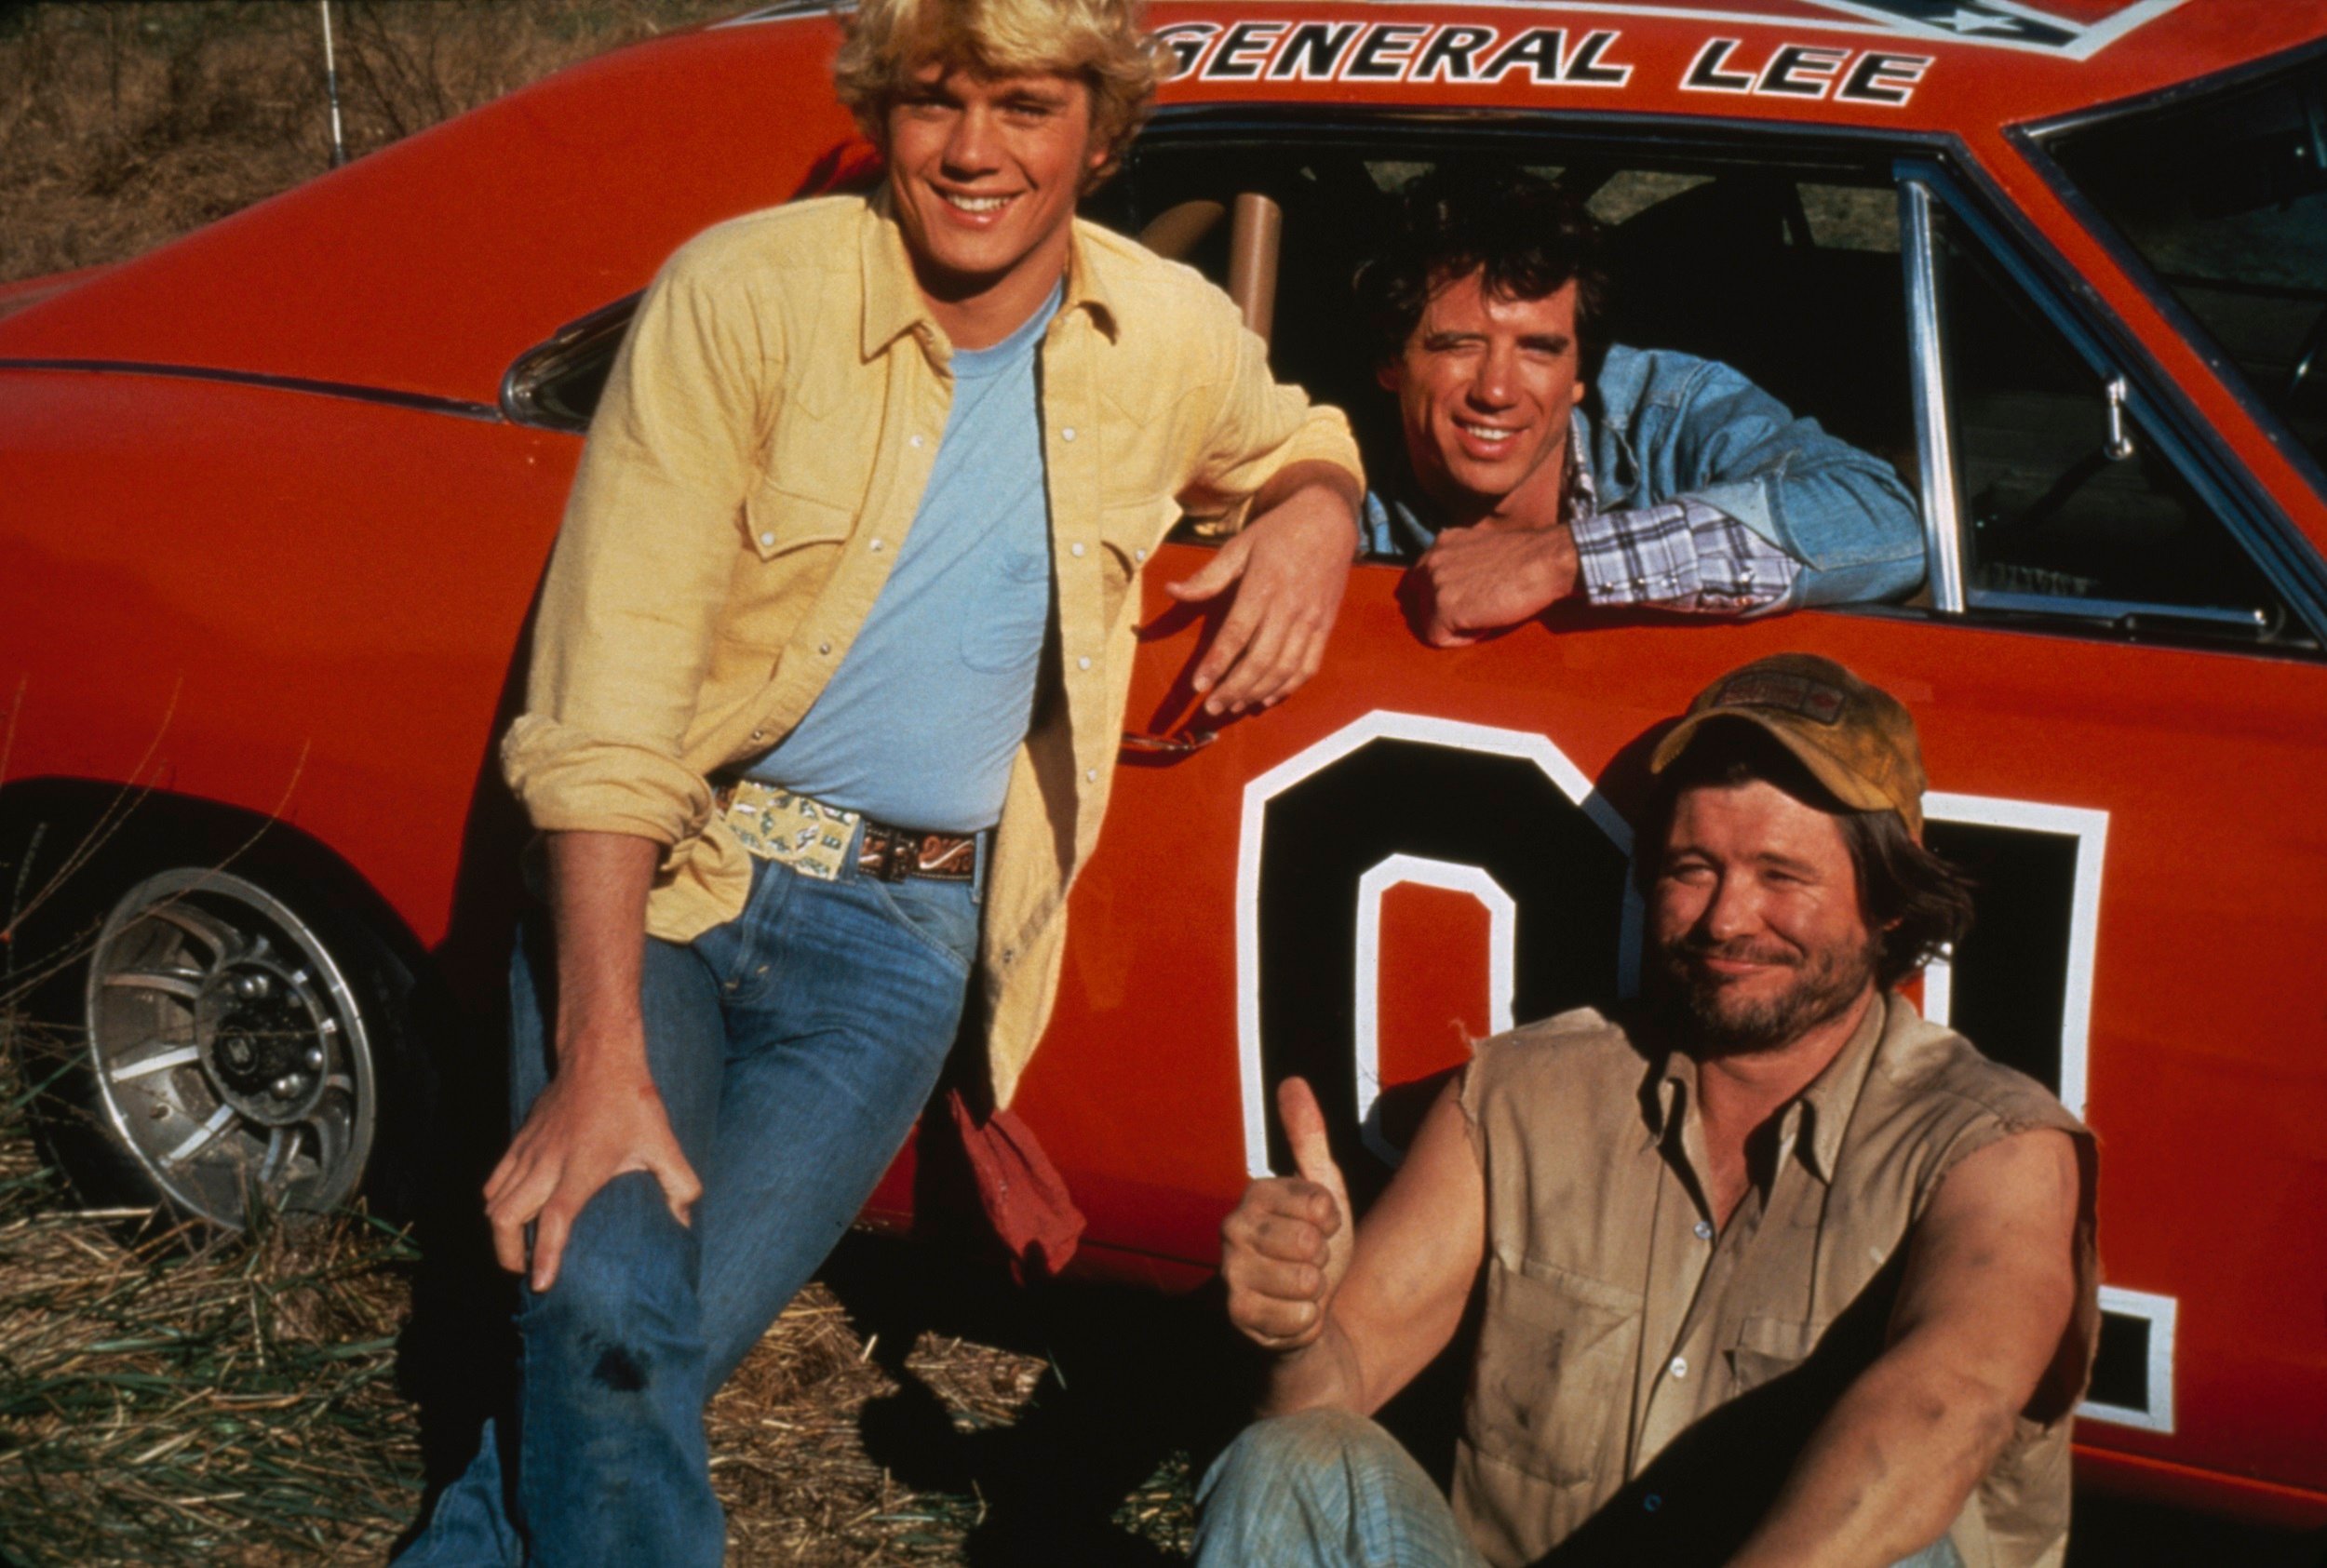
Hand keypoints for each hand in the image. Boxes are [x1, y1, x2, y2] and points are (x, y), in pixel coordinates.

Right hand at [483, 1036, 702, 1291]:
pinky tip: (511, 1213)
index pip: (556, 1218)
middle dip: (509, 1254)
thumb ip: (679, 1183)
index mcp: (582, 1167)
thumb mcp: (663, 1141)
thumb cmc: (632, 1100)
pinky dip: (495, 1202)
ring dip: (500, 1231)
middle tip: (525, 1272)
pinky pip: (494, 1179)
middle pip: (507, 1217)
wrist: (599, 1055)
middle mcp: (547, 1163)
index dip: (546, 1254)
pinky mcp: (519, 1140)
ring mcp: (528, 1151)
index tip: (539, 1284)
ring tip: (517, 1251)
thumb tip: (686, 1220)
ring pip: (494, 1200)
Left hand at [1166, 468, 1356, 715]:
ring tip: (1234, 706)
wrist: (1328, 520)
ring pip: (1284, 669)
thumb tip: (1172, 590)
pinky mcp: (1325, 626)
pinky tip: (1268, 697)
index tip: (1198, 686)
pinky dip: (1288, 687)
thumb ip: (1208, 576)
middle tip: (1212, 707)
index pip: (1236, 634)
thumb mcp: (1240, 545)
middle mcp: (1289, 608)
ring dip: (1258, 693)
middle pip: (1260, 660)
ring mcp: (1311, 620)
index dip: (1217, 664)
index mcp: (1263, 586)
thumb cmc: (1278, 532)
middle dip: (1234, 688)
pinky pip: (1308, 666)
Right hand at [1221, 1077, 1355, 1351]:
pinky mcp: (1237, 1314)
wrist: (1307, 1309)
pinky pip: (1297, 1318)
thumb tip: (1292, 1081)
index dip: (1333, 1220)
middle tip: (1308, 1261)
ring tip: (1300, 1287)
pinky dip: (1306, 1321)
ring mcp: (1231, 1272)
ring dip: (1315, 1291)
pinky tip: (1291, 1314)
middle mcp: (1233, 1228)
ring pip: (1304, 1282)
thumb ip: (1308, 1137)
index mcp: (1256, 1193)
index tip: (1322, 1226)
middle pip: (1309, 1243)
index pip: (1319, 1203)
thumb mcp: (1323, 1189)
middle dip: (1323, 1259)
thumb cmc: (1315, 1247)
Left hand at [1400, 520, 1579, 646]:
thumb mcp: (1484, 551)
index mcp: (1441, 543)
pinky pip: (1439, 638)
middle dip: (1447, 613)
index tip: (1467, 602)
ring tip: (1486, 613)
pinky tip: (1486, 623)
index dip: (1441, 598)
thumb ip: (1461, 562)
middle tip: (1480, 610)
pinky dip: (1463, 639)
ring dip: (1457, 625)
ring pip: (1429, 622)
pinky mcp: (1443, 607)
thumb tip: (1455, 588)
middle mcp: (1431, 560)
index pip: (1420, 580)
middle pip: (1421, 604)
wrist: (1546, 561)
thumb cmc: (1527, 560)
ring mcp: (1434, 583)